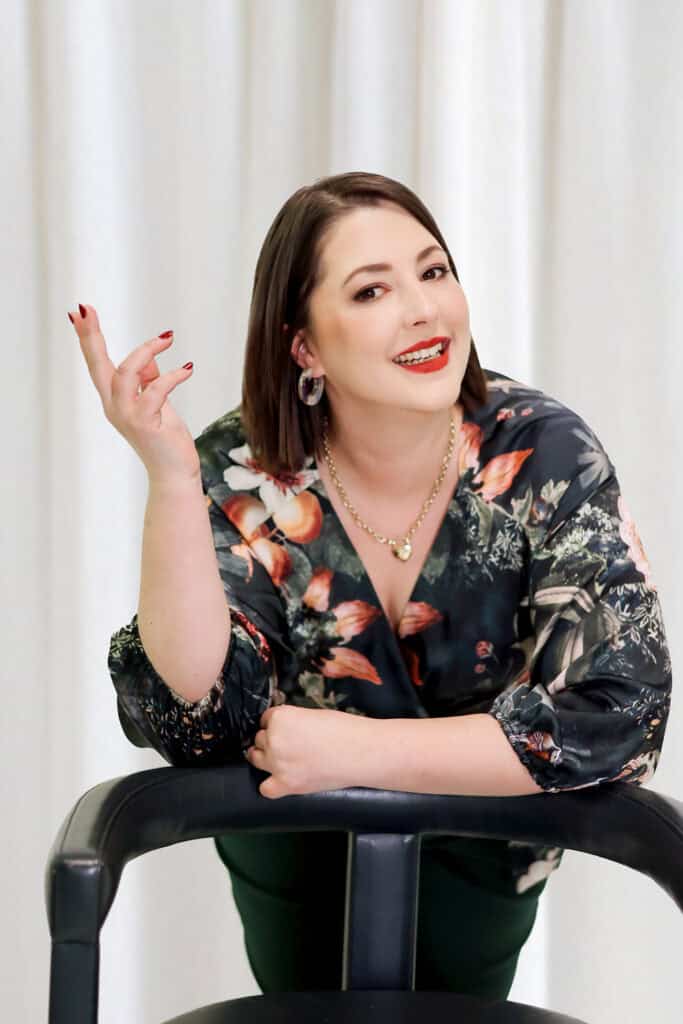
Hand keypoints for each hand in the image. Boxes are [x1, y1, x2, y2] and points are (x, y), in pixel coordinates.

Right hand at [68, 303, 200, 484]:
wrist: (173, 473)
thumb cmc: (166, 440)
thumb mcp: (157, 404)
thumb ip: (150, 381)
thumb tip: (150, 358)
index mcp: (114, 400)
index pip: (97, 364)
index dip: (88, 339)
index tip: (79, 312)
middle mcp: (114, 407)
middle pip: (97, 365)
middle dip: (90, 336)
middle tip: (85, 309)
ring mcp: (127, 416)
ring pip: (126, 374)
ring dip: (146, 351)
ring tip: (167, 338)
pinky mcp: (145, 424)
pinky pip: (156, 391)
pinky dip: (173, 376)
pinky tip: (188, 369)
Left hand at [244, 705, 369, 798]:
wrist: (361, 752)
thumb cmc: (344, 731)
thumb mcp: (313, 714)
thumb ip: (292, 721)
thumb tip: (285, 729)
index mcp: (280, 718)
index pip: (266, 719)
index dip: (277, 723)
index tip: (287, 728)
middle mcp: (274, 739)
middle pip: (260, 738)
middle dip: (272, 739)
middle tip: (291, 743)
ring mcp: (277, 764)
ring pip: (256, 758)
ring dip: (266, 758)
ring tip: (283, 758)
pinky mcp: (286, 784)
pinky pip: (265, 787)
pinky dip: (270, 784)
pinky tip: (280, 779)